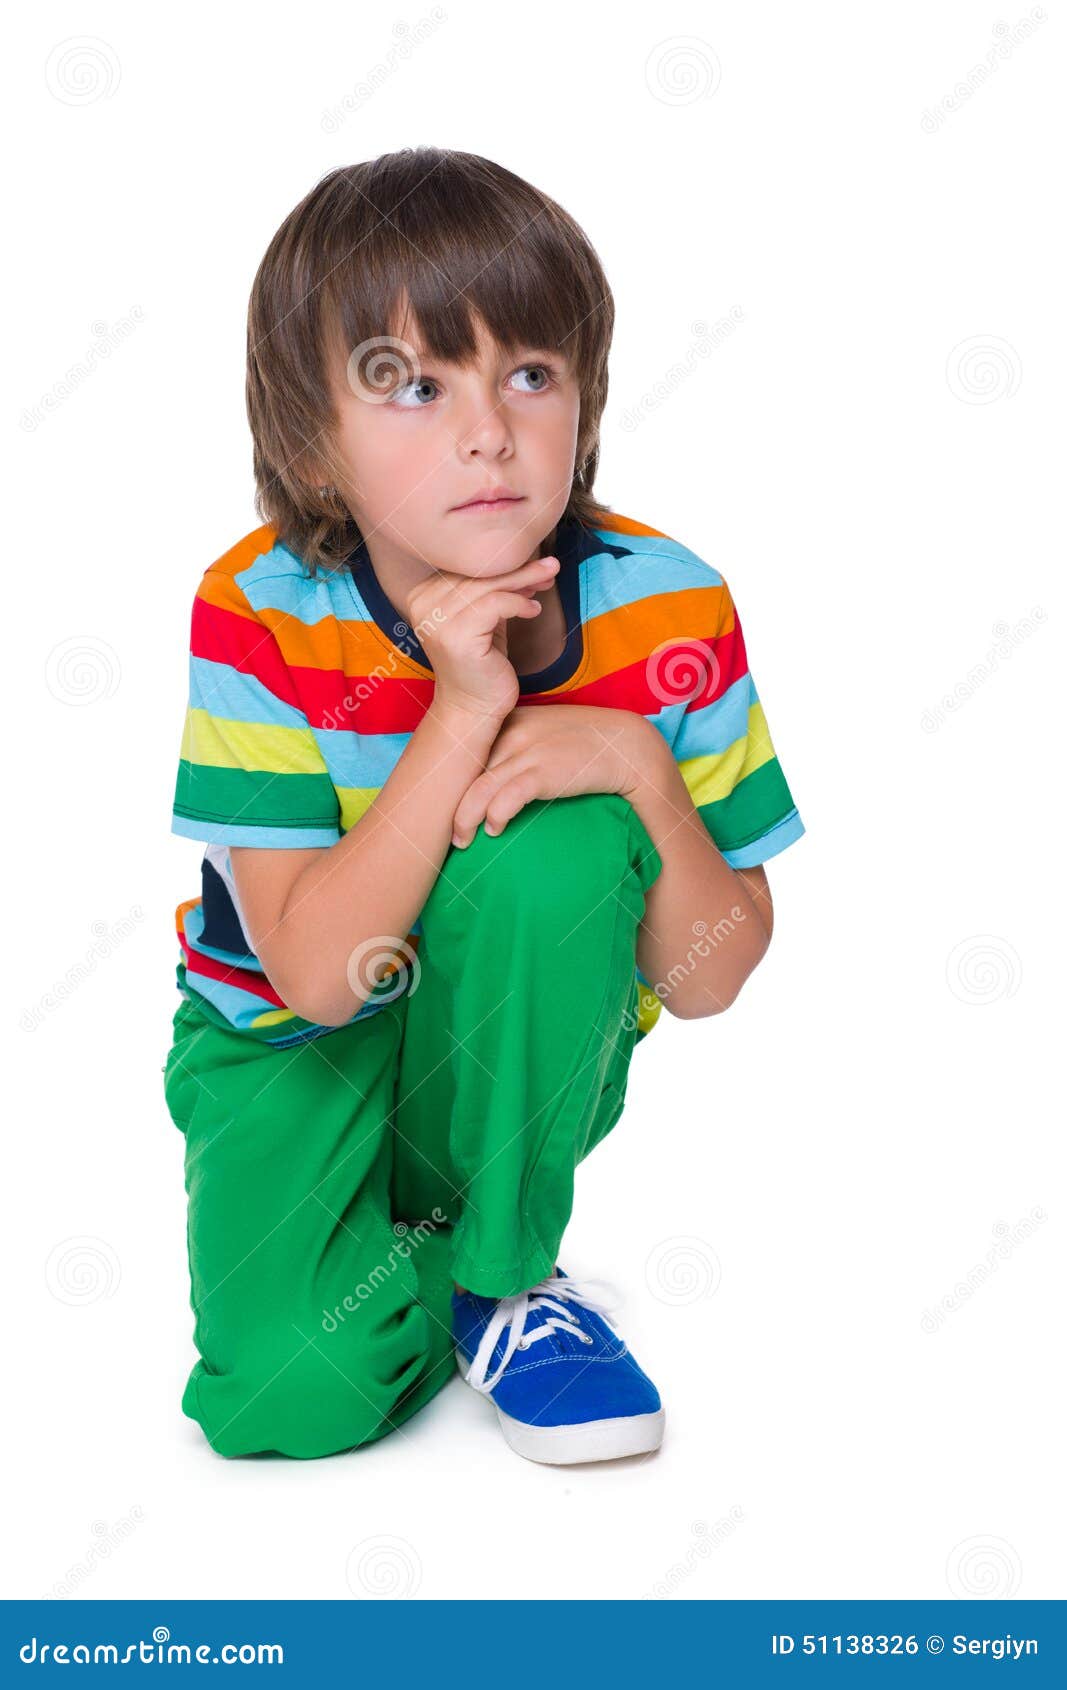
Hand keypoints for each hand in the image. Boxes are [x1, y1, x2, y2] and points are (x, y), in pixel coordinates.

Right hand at [408, 555, 560, 721]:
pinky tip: (533, 611)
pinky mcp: (456, 636)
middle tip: (551, 564)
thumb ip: (494, 591)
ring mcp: (437, 621)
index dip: (503, 563)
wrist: (472, 709)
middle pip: (479, 574)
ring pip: (490, 586)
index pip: (468, 568)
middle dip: (519, 568)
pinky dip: (519, 604)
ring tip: (548, 580)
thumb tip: (528, 562)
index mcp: (423, 595)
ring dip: (525, 581)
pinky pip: (495, 604)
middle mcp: (423, 605)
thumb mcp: (485, 619)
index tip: (535, 564)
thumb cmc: (481, 664)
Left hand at [450, 704, 653, 846]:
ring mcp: (526, 752)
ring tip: (462, 840)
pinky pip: (505, 799)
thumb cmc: (584, 744)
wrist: (626, 747)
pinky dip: (494, 817)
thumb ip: (516, 745)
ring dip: (464, 820)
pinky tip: (494, 830)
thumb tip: (490, 775)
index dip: (452, 780)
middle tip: (448, 831)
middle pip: (464, 772)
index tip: (444, 802)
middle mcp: (511, 733)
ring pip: (477, 789)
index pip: (466, 750)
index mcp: (508, 721)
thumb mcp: (544, 734)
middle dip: (450, 804)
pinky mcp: (542, 772)